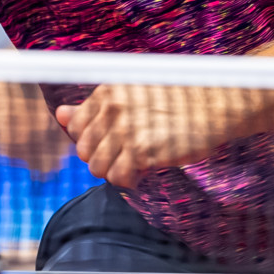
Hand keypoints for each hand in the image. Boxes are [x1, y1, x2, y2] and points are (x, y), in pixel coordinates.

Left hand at [55, 85, 251, 188]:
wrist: (213, 107)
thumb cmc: (173, 100)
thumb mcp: (130, 94)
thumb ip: (92, 107)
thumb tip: (60, 115)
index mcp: (107, 92)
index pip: (74, 127)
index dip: (89, 139)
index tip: (109, 142)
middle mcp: (113, 109)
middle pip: (84, 150)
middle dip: (101, 157)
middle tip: (124, 155)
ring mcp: (127, 131)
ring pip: (97, 167)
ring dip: (114, 171)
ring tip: (133, 165)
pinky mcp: (143, 151)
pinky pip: (118, 178)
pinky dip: (128, 180)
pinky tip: (142, 172)